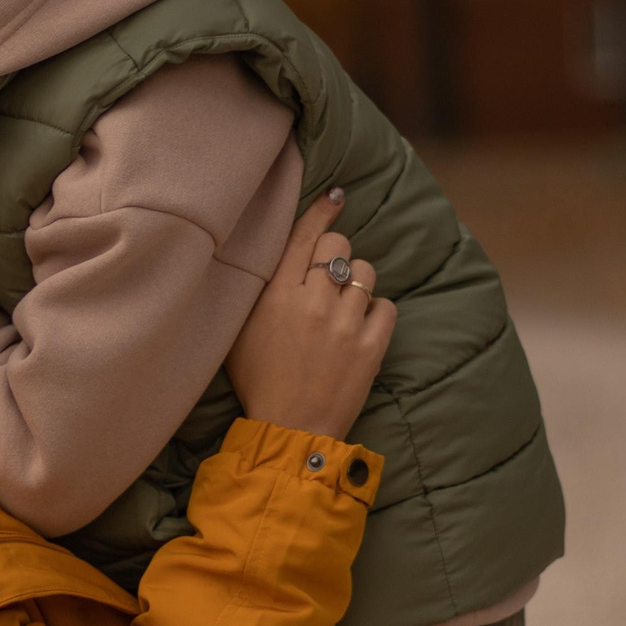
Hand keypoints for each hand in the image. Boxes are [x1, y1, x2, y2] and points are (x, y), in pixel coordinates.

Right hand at [226, 191, 396, 441]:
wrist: (290, 429)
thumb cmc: (259, 381)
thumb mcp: (239, 331)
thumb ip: (256, 290)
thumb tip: (275, 254)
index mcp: (277, 295)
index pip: (304, 236)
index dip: (323, 210)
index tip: (336, 196)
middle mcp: (313, 302)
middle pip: (338, 246)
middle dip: (336, 254)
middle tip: (328, 277)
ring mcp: (345, 324)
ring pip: (365, 273)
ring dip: (356, 284)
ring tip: (344, 308)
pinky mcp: (371, 346)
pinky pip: (386, 306)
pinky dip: (376, 312)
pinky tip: (360, 327)